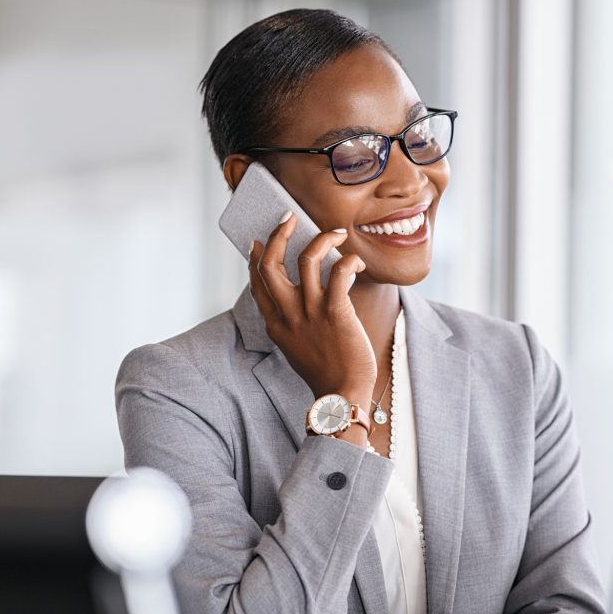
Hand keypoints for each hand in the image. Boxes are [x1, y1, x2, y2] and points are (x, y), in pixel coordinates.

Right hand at [249, 213, 375, 406]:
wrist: (341, 395)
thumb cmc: (325, 372)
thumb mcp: (295, 347)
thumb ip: (291, 323)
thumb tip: (296, 302)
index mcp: (276, 324)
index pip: (257, 283)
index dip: (255, 259)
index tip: (259, 242)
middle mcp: (288, 315)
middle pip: (271, 264)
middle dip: (278, 235)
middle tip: (289, 218)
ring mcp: (311, 312)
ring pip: (306, 259)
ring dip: (321, 239)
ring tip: (336, 233)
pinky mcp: (336, 312)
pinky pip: (339, 273)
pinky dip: (349, 261)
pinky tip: (357, 263)